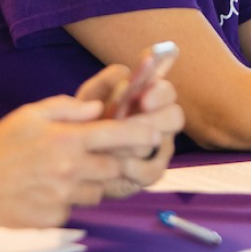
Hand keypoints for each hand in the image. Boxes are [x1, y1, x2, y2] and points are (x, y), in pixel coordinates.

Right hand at [0, 93, 157, 227]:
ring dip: (91, 182)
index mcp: (67, 141)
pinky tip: (45, 190)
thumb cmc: (0, 145)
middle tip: (100, 155)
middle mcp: (69, 170)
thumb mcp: (32, 114)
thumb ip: (69, 108)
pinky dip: (68, 200)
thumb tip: (99, 109)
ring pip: (97, 191)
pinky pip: (74, 208)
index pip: (119, 136)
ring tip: (64, 172)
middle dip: (115, 161)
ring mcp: (62, 197)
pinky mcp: (54, 218)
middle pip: (116, 168)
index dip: (142, 134)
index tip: (155, 133)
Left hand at [76, 65, 182, 196]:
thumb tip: (126, 79)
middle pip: (175, 117)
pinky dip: (134, 168)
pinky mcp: (152, 172)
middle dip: (155, 120)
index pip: (167, 91)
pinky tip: (118, 167)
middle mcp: (161, 121)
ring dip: (135, 144)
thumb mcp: (92, 95)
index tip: (143, 99)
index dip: (159, 94)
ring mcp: (160, 148)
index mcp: (150, 97)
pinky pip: (152, 171)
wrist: (75, 152)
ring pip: (161, 145)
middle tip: (130, 124)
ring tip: (113, 146)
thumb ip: (108, 81)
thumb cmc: (87, 117)